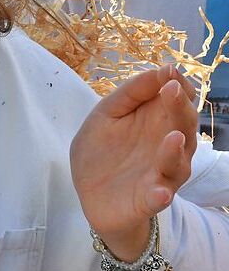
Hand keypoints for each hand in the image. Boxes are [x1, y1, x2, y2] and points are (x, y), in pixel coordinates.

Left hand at [71, 65, 196, 259]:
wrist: (88, 191)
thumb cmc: (102, 149)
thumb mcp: (107, 114)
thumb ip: (131, 93)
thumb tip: (161, 69)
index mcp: (157, 122)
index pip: (178, 101)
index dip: (177, 86)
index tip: (170, 73)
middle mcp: (166, 147)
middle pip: (183, 128)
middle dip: (180, 109)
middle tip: (173, 91)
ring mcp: (160, 175)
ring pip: (177, 164)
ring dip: (175, 152)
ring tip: (173, 137)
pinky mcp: (148, 200)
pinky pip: (159, 199)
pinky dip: (160, 195)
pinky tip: (160, 191)